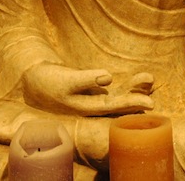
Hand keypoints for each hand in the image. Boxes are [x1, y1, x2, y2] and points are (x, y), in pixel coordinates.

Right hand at [22, 62, 154, 115]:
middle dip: (135, 97)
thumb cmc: (48, 81)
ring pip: (119, 96)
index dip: (130, 103)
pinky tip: (142, 81)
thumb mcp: (65, 80)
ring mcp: (95, 98)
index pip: (112, 106)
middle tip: (150, 94)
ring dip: (134, 89)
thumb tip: (108, 76)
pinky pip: (116, 89)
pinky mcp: (95, 89)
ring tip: (149, 79)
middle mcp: (93, 106)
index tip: (150, 102)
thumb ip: (86, 79)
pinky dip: (129, 85)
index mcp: (85, 108)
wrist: (34, 80)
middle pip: (118, 103)